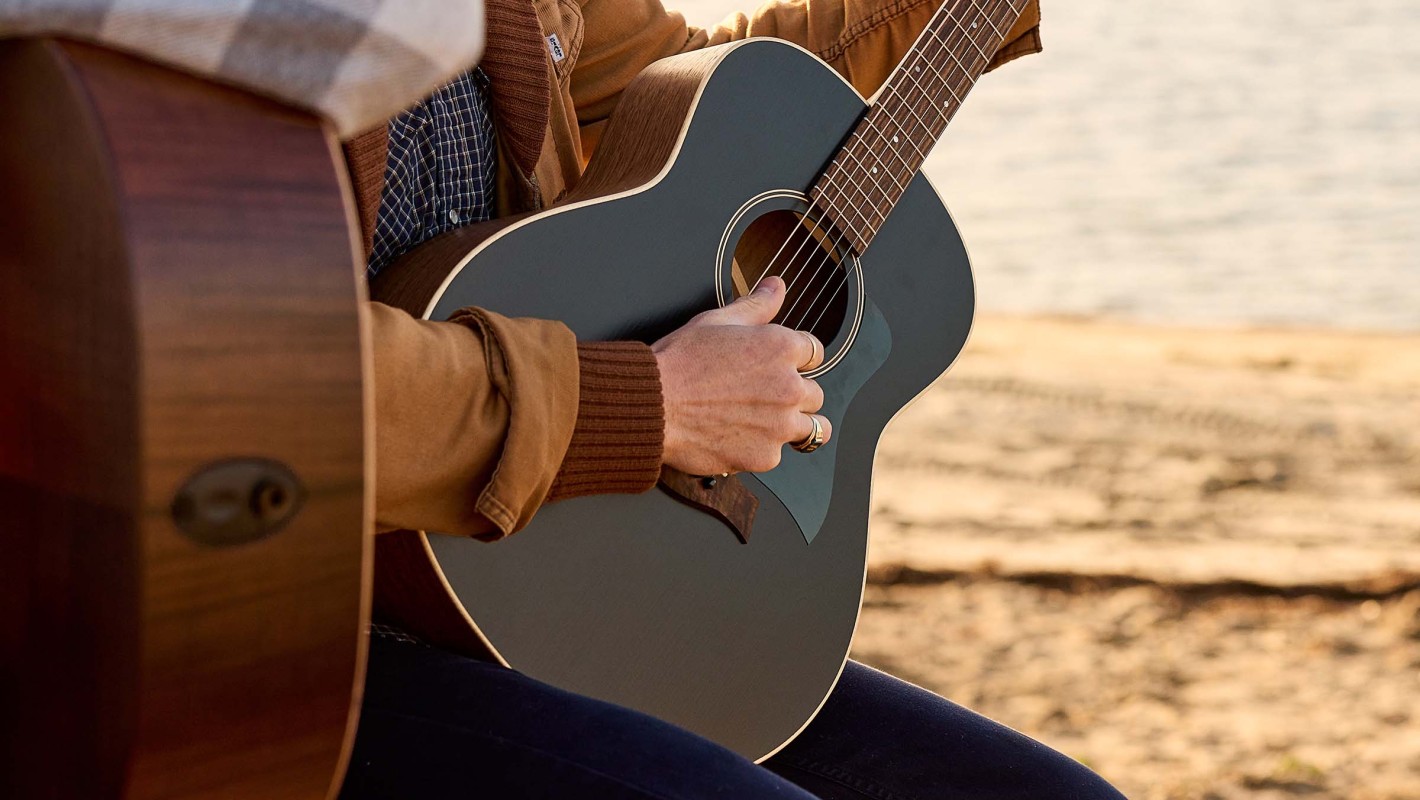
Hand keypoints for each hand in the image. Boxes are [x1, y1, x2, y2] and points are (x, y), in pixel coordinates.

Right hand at [652, 276, 830, 474]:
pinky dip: (761, 449)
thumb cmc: (679, 362)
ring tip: (766, 423)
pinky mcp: (765, 456)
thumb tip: (777, 286)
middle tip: (763, 396)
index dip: (795, 359)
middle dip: (795, 394)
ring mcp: (780, 425)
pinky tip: (737, 438)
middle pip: (815, 394)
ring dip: (793, 425)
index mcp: (782, 348)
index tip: (779, 366)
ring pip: (813, 429)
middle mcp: (790, 387)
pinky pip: (776, 454)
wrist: (653, 405)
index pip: (814, 353)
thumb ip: (757, 304)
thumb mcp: (718, 320)